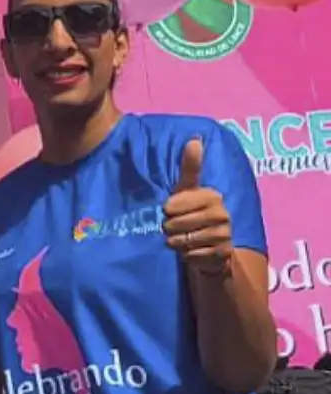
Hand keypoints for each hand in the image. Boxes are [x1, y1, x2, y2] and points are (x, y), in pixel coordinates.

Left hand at [164, 139, 233, 275]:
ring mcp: (225, 234)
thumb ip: (190, 167)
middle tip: (174, 228)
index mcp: (212, 196)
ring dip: (177, 242)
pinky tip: (191, 251)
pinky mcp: (223, 253)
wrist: (209, 247)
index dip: (167, 211)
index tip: (169, 210)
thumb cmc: (191, 214)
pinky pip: (192, 255)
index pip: (174, 205)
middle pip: (177, 223)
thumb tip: (195, 138)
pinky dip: (186, 255)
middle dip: (170, 228)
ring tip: (182, 238)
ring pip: (184, 240)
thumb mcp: (186, 190)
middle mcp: (223, 213)